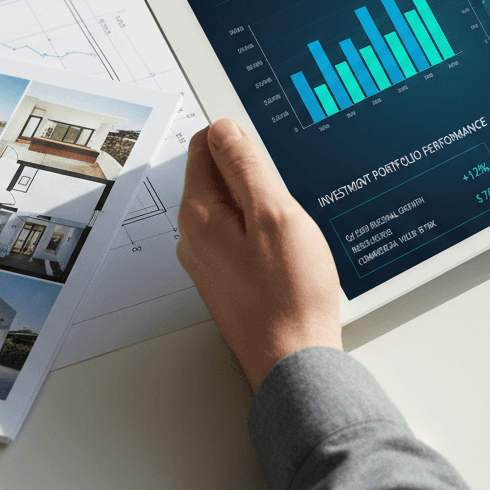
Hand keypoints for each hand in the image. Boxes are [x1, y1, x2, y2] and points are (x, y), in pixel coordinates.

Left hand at [176, 118, 341, 389]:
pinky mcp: (227, 276)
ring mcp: (209, 259)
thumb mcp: (275, 214)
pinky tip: (289, 249)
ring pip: (233, 205)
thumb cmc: (290, 295)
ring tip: (291, 230)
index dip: (241, 139)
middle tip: (287, 201)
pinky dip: (265, 230)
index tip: (270, 159)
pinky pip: (241, 233)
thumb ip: (247, 166)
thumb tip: (225, 128)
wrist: (295, 362)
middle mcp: (194, 237)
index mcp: (198, 215)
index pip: (204, 145)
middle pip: (218, 174)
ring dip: (263, 204)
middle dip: (254, 174)